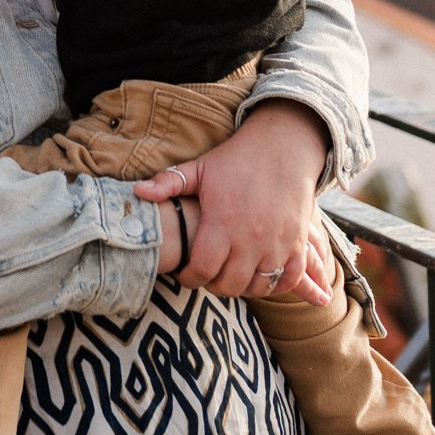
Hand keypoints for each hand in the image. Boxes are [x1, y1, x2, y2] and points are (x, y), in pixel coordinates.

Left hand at [136, 99, 332, 302]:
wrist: (283, 147)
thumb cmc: (237, 159)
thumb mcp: (200, 168)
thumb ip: (168, 183)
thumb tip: (137, 192)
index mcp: (222, 221)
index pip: (202, 269)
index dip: (189, 278)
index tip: (185, 274)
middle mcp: (250, 237)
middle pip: (229, 284)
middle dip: (213, 285)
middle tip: (207, 276)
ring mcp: (277, 243)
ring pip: (257, 286)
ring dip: (242, 287)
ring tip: (230, 276)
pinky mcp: (297, 243)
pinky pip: (288, 279)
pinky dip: (275, 285)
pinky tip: (259, 276)